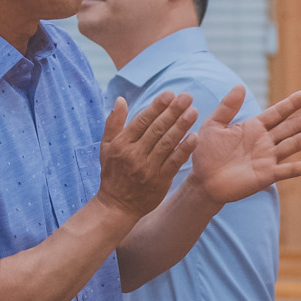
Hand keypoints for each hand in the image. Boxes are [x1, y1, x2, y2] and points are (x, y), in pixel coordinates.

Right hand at [95, 92, 198, 219]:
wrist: (117, 206)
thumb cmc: (112, 173)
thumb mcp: (106, 147)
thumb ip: (113, 123)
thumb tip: (120, 100)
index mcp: (122, 144)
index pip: (142, 121)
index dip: (157, 106)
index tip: (170, 94)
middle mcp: (135, 154)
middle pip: (157, 129)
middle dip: (173, 111)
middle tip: (187, 97)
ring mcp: (148, 168)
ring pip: (167, 143)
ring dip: (182, 126)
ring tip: (193, 112)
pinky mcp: (160, 181)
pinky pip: (174, 162)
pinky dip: (184, 149)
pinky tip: (194, 137)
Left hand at [187, 86, 300, 205]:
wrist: (202, 181)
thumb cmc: (206, 153)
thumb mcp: (213, 125)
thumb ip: (227, 107)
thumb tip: (240, 85)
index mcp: (254, 127)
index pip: (277, 113)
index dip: (291, 104)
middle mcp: (265, 141)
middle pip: (291, 127)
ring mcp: (268, 158)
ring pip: (294, 144)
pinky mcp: (267, 176)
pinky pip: (288, 170)